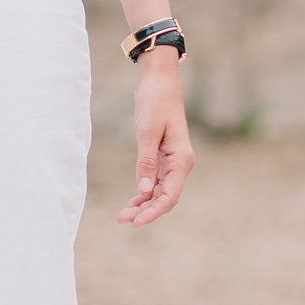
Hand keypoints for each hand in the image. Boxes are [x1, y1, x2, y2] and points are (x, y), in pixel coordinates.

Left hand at [120, 49, 192, 225]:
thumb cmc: (154, 102)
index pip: (169, 196)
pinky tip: (132, 201)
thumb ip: (146, 162)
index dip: (153, 212)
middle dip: (145, 211)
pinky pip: (157, 182)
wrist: (159, 81)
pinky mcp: (165, 157)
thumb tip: (145, 190)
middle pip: (165, 197)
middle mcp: (181, 164)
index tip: (135, 223)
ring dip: (143, 204)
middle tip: (122, 220)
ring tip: (122, 215)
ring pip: (160, 192)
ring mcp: (174, 161)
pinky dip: (145, 193)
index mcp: (181, 159)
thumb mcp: (147, 132)